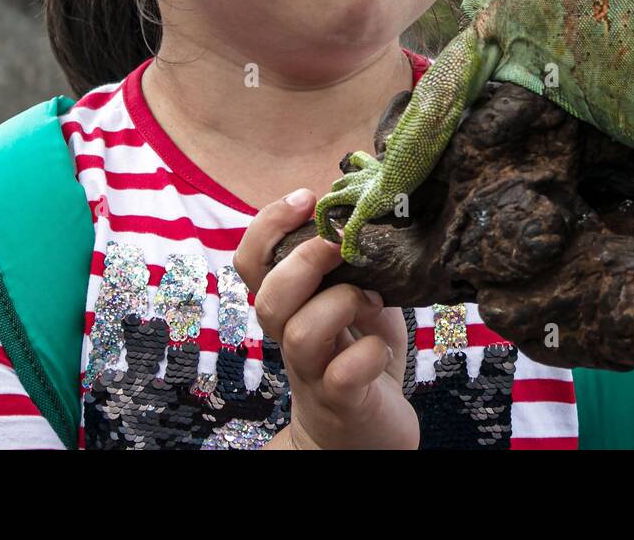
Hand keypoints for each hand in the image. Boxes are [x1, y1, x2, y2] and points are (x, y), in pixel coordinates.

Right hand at [233, 188, 417, 448]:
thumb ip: (355, 264)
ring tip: (372, 300)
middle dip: (303, 260)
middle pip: (268, 298)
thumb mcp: (358, 300)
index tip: (306, 198)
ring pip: (300, 333)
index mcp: (290, 306)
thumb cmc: (359, 357)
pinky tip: (382, 348)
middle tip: (340, 245)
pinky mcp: (342, 401)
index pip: (252, 262)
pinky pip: (343, 374)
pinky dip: (367, 353)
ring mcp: (313, 372)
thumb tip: (368, 209)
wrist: (363, 436)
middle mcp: (290, 338)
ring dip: (341, 303)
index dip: (268, 225)